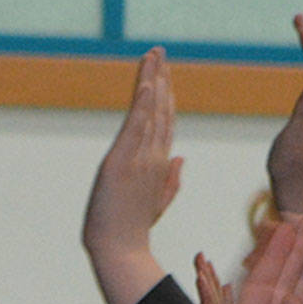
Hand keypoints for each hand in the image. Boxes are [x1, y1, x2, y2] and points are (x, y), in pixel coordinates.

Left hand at [83, 47, 181, 261]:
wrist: (120, 252)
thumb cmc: (133, 232)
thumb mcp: (155, 203)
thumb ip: (171, 180)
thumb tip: (182, 158)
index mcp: (159, 165)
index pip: (164, 123)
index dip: (165, 96)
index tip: (164, 72)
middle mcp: (154, 157)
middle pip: (161, 111)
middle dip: (161, 79)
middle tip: (159, 51)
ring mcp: (139, 159)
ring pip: (150, 113)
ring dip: (152, 81)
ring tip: (153, 55)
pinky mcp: (121, 163)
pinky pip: (135, 129)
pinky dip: (142, 105)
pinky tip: (146, 84)